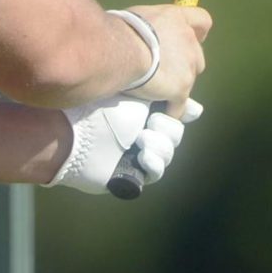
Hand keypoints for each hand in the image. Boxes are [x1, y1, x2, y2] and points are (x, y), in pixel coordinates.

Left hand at [45, 97, 204, 194]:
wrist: (74, 132)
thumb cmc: (101, 108)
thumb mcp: (138, 96)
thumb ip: (165, 97)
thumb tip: (197, 108)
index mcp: (143, 110)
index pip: (174, 115)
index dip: (180, 114)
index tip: (181, 109)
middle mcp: (142, 131)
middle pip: (174, 134)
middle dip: (167, 128)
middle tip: (151, 122)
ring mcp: (136, 154)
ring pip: (167, 153)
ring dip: (159, 146)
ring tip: (141, 139)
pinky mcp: (131, 176)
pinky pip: (154, 173)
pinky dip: (153, 164)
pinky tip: (143, 156)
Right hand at [119, 3, 210, 103]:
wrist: (122, 50)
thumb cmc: (123, 29)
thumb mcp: (138, 17)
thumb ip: (149, 26)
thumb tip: (140, 35)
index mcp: (177, 19)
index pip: (202, 20)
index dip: (200, 31)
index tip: (196, 37)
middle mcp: (188, 40)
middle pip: (197, 55)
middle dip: (184, 64)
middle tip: (164, 69)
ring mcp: (187, 66)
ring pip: (189, 80)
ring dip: (178, 85)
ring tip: (160, 92)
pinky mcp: (181, 89)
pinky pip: (178, 105)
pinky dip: (172, 110)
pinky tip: (163, 114)